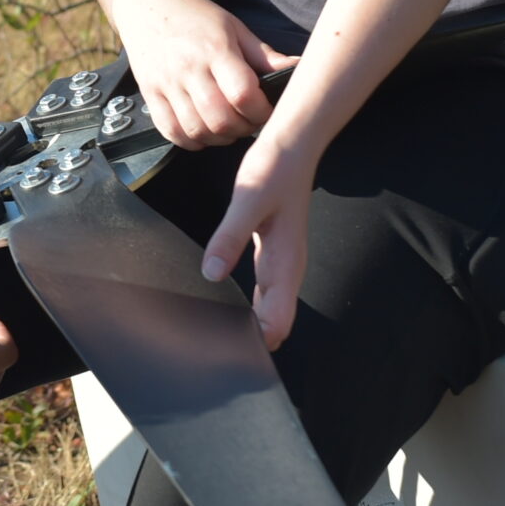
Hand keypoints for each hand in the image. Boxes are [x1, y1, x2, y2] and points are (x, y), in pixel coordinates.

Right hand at [116, 0, 295, 148]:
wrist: (148, 1)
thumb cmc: (198, 17)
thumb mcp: (236, 29)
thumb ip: (265, 56)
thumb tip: (299, 68)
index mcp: (216, 50)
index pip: (242, 94)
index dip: (260, 111)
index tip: (266, 110)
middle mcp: (189, 69)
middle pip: (220, 119)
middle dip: (243, 128)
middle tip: (249, 121)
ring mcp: (166, 83)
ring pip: (196, 130)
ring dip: (219, 137)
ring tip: (228, 126)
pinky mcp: (149, 94)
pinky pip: (171, 131)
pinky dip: (191, 141)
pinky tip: (203, 131)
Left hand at [198, 134, 318, 349]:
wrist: (292, 148)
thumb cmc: (275, 172)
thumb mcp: (247, 202)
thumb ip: (229, 238)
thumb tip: (212, 275)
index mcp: (285, 264)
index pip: (277, 324)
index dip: (257, 346)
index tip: (228, 356)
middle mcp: (286, 270)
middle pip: (274, 324)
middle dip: (250, 344)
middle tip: (214, 357)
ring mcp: (280, 264)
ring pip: (269, 311)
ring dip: (248, 327)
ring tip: (216, 341)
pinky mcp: (271, 254)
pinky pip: (263, 294)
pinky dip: (247, 308)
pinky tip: (225, 308)